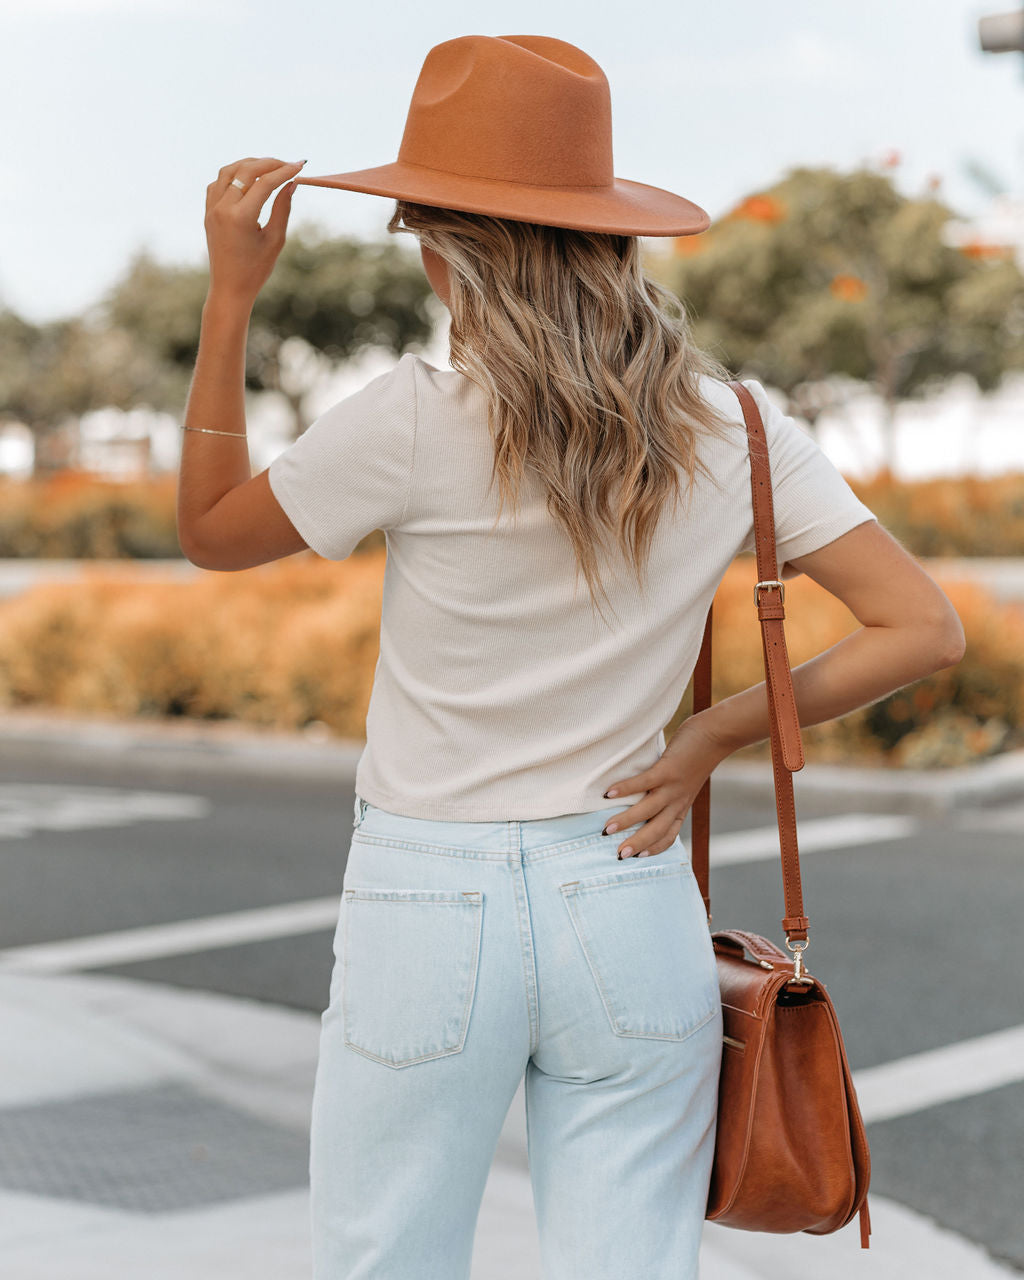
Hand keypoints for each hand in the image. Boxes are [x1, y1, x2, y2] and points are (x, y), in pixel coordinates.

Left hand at [203, 156, 305, 307]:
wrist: (230, 288)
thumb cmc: (256, 269)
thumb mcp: (275, 239)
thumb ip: (282, 208)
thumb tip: (291, 183)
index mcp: (240, 217)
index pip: (265, 183)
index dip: (284, 172)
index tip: (300, 166)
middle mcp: (222, 208)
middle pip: (246, 170)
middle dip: (269, 163)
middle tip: (288, 165)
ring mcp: (212, 208)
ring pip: (229, 171)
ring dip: (250, 164)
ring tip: (269, 167)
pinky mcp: (208, 211)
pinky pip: (219, 182)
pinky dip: (234, 175)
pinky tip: (249, 179)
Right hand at [601, 713, 732, 858]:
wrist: (717, 735)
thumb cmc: (697, 756)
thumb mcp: (686, 781)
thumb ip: (669, 790)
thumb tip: (646, 793)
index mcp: (681, 805)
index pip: (668, 835)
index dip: (653, 849)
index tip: (635, 858)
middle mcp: (677, 801)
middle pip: (657, 830)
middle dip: (637, 844)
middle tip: (618, 856)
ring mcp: (673, 786)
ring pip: (648, 811)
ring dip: (627, 822)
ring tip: (607, 829)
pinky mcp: (668, 769)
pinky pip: (644, 783)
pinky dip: (625, 789)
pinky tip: (608, 794)